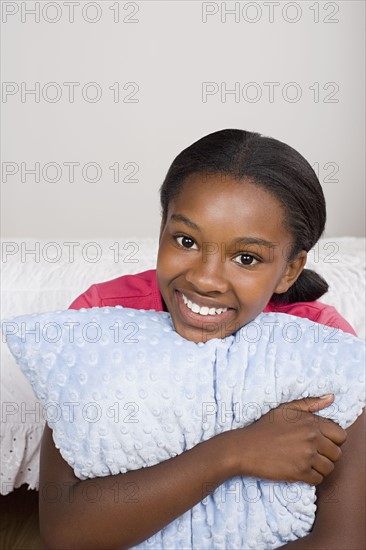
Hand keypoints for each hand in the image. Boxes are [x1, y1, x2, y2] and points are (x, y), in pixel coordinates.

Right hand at [226, 394, 346, 484]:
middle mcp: (312, 438)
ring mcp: (306, 456)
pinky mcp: (300, 472)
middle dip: (327, 454)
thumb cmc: (264, 427)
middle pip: (337, 453)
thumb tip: (331, 397)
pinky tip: (299, 469)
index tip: (322, 442)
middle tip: (312, 453)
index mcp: (310, 422)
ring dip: (320, 467)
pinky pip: (318, 479)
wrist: (245, 448)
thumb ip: (310, 403)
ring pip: (329, 468)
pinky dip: (311, 477)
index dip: (333, 440)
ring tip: (305, 462)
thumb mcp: (285, 409)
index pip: (340, 435)